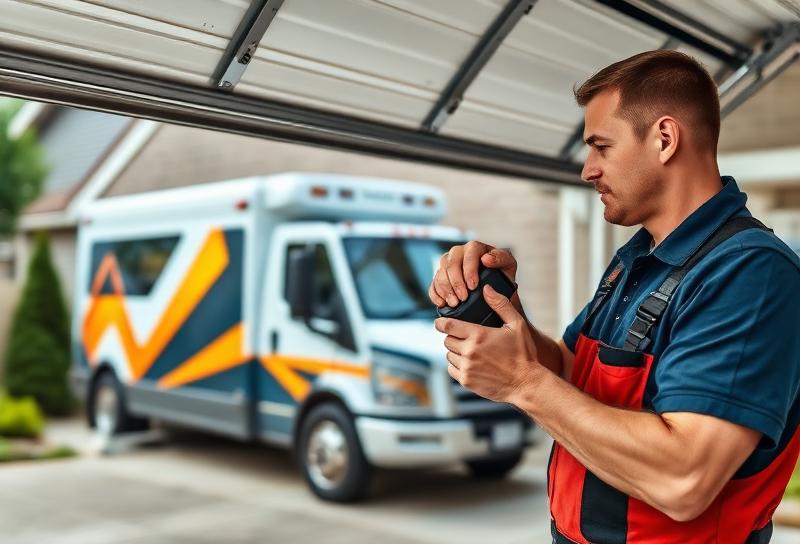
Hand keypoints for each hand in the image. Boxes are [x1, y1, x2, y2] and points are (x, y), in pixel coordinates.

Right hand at [428, 240, 517, 308]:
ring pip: (440, 273)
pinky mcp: (441, 278)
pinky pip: (433, 284)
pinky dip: (435, 295)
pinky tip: (442, 304)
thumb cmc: (503, 275)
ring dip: (445, 290)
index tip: (473, 286)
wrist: (495, 289)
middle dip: (455, 282)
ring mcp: (447, 265)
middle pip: (450, 262)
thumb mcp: (508, 265)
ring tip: (454, 304)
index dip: (468, 270)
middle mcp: (458, 253)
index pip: (468, 253)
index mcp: (475, 248)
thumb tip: (486, 259)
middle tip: (462, 298)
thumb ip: (501, 258)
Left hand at [434, 283, 539, 403]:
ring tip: (470, 351)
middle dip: (453, 337)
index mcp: (478, 335)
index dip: (440, 323)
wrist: (526, 383)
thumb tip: (486, 289)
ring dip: (455, 352)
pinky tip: (470, 363)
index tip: (439, 322)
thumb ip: (500, 304)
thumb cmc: (523, 354)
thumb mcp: (516, 325)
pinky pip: (451, 369)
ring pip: (449, 355)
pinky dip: (457, 365)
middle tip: (465, 338)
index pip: (448, 326)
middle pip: (447, 340)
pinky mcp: (466, 381)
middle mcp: (469, 351)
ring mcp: (467, 367)